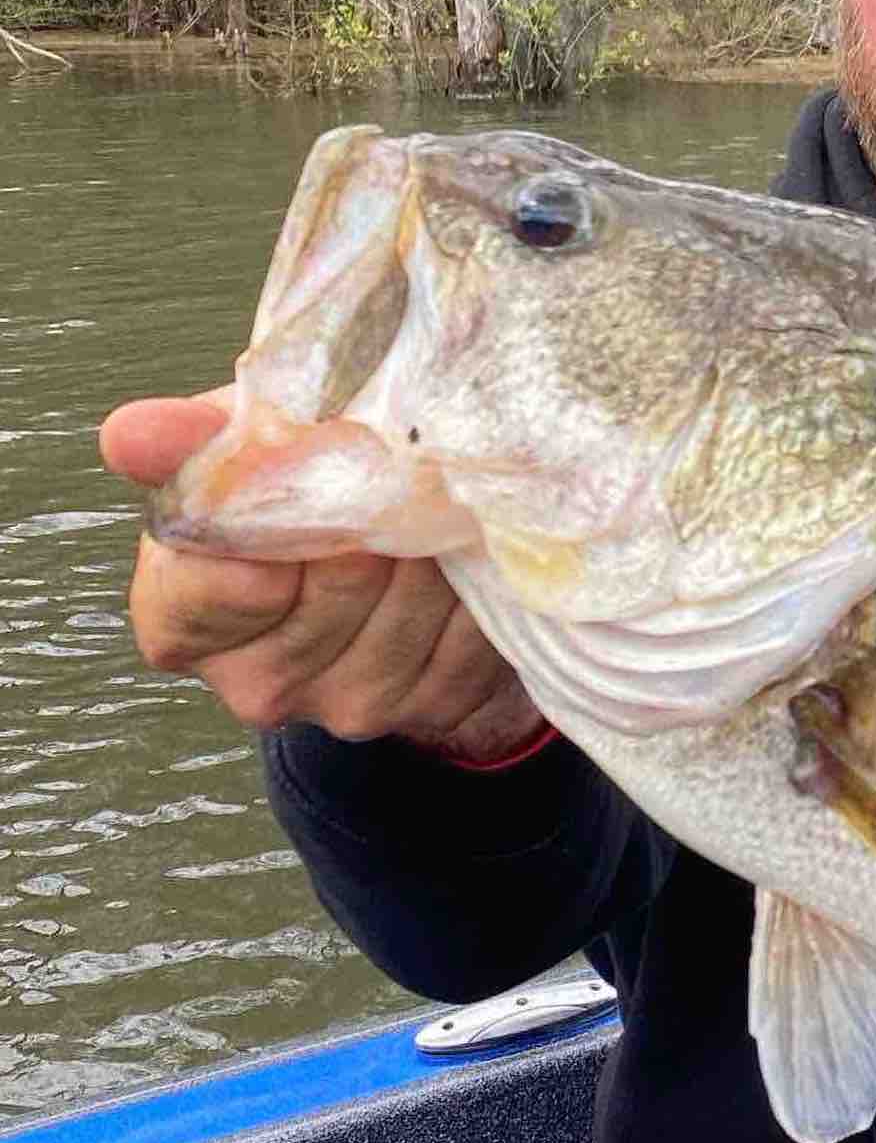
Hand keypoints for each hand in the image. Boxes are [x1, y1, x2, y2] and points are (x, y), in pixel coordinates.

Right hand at [100, 392, 539, 760]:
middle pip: (337, 582)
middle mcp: (259, 682)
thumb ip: (187, 443)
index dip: (274, 516)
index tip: (308, 457)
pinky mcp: (436, 707)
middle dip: (374, 508)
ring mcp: (351, 704)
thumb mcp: (238, 446)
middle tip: (395, 456)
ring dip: (436, 535)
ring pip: (414, 601)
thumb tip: (130, 436)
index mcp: (181, 619)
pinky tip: (465, 548)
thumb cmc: (294, 486)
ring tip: (434, 494)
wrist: (387, 540)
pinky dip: (479, 575)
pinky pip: (475, 630)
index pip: (214, 588)